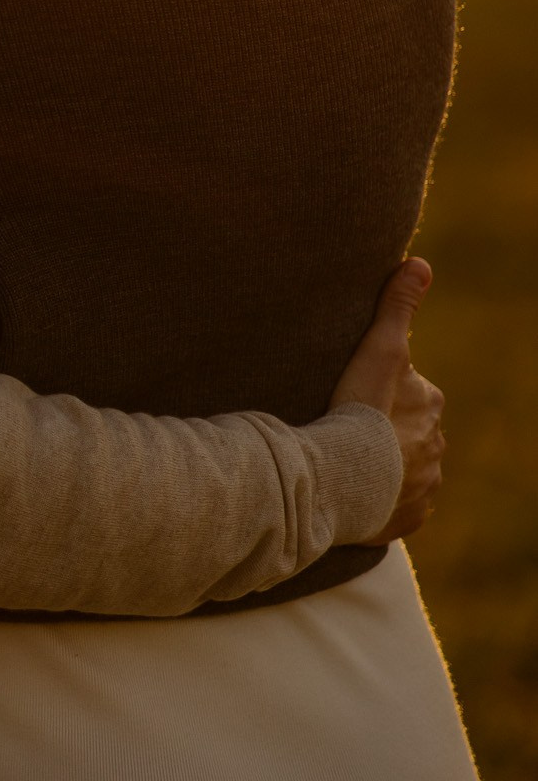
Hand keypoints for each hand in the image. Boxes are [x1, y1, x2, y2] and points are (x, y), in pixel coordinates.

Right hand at [330, 257, 444, 544]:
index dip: (379, 388)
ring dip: (382, 462)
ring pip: (403, 467)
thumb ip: (397, 305)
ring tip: (345, 457)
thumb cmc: (361, 407)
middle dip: (384, 427)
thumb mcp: (378, 347)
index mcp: (431, 404)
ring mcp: (423, 485)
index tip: (353, 391)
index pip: (408, 389)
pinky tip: (355, 489)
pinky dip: (380, 498)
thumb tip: (419, 263)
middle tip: (345, 423)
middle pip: (407, 429)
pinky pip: (395, 504)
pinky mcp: (407, 517)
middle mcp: (436, 446)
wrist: (346, 477)